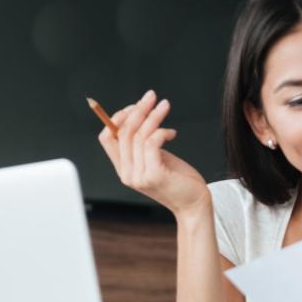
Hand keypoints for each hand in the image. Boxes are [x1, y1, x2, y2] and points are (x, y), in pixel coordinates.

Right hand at [97, 90, 209, 218]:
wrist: (195, 205)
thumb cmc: (180, 180)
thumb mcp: (157, 159)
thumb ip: (144, 145)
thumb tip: (141, 116)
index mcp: (124, 168)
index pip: (106, 138)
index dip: (117, 118)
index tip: (136, 106)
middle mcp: (127, 173)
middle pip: (123, 132)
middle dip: (137, 110)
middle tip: (151, 96)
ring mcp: (138, 176)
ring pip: (139, 135)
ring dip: (153, 116)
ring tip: (165, 105)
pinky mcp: (154, 175)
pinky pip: (151, 143)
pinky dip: (161, 131)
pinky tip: (172, 133)